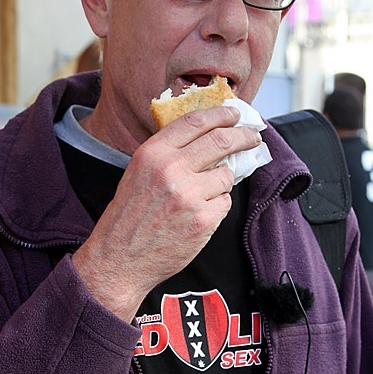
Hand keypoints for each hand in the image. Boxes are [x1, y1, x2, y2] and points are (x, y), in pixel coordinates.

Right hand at [71, 105, 262, 321]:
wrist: (120, 259)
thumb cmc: (129, 217)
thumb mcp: (139, 172)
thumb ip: (169, 153)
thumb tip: (209, 137)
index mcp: (152, 153)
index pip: (196, 121)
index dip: (221, 114)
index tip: (235, 114)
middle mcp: (171, 169)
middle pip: (221, 141)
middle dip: (243, 136)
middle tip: (253, 136)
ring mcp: (189, 195)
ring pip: (226, 176)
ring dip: (222, 182)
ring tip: (203, 194)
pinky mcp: (203, 220)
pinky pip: (224, 203)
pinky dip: (217, 207)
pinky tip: (197, 215)